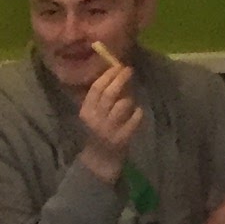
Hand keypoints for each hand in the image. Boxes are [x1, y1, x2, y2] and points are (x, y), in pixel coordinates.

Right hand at [75, 52, 145, 185]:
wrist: (100, 158)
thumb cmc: (98, 130)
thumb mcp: (94, 114)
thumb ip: (101, 97)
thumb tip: (117, 74)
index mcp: (86, 111)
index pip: (96, 89)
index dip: (108, 75)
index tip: (118, 66)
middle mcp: (96, 119)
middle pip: (110, 94)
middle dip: (121, 79)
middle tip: (129, 70)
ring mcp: (110, 129)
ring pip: (123, 104)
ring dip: (129, 97)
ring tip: (130, 98)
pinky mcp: (123, 137)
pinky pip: (135, 117)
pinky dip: (138, 112)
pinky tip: (136, 113)